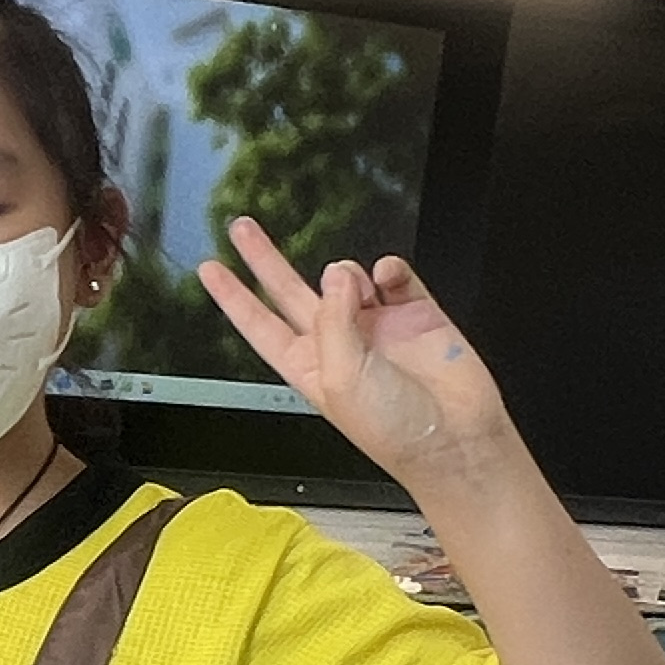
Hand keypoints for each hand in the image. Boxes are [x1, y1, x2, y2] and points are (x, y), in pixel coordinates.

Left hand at [194, 218, 516, 487]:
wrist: (455, 438)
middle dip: (266, 259)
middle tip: (242, 227)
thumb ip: (332, 320)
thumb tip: (336, 274)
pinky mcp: (415, 314)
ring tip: (359, 289)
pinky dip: (388, 269)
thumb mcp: (341, 377)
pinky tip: (387, 278)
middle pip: (290, 292)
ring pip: (346, 277)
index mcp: (308, 365)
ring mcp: (377, 326)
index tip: (209, 269)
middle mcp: (338, 343)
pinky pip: (393, 275)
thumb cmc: (393, 429)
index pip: (259, 323)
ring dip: (346, 273)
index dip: (233, 296)